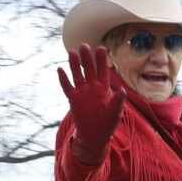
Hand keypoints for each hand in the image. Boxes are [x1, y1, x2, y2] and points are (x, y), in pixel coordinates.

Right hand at [57, 44, 125, 164]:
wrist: (95, 135)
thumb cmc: (107, 123)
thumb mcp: (115, 112)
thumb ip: (118, 101)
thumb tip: (122, 90)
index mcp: (104, 88)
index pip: (103, 70)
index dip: (101, 60)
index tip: (101, 48)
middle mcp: (92, 87)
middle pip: (88, 69)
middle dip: (87, 58)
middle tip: (84, 45)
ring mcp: (82, 92)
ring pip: (77, 75)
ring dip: (74, 64)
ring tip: (72, 52)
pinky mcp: (73, 99)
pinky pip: (67, 87)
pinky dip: (63, 79)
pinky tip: (60, 69)